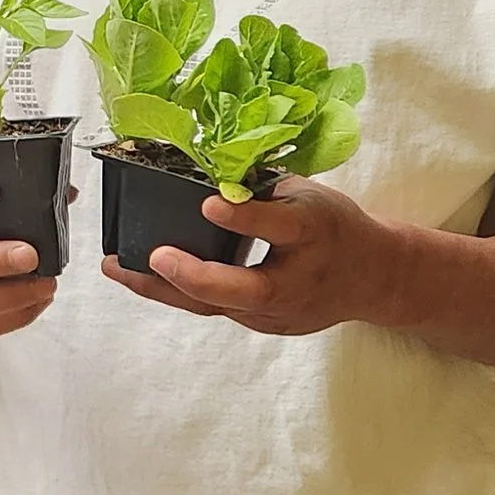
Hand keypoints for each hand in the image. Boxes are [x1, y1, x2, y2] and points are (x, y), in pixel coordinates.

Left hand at [101, 176, 404, 336]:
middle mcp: (297, 280)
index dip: (244, 217)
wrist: (377, 278)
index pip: (279, 227)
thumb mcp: (312, 196)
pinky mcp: (266, 325)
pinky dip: (180, 293)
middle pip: (244, 290)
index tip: (209, 202)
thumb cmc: (337, 226)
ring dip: (165, 289)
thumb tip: (206, 169)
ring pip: (218, 306)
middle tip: (151, 257)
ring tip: (117, 268)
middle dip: (193, 276)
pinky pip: (218, 309)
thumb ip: (264, 191)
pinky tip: (143, 277)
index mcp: (313, 234)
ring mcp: (281, 313)